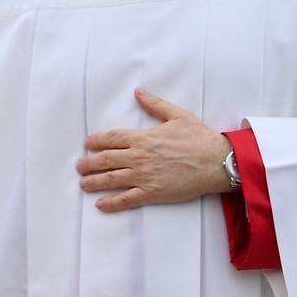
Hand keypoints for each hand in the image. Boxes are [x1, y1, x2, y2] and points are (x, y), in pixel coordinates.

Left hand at [75, 88, 232, 212]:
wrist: (217, 162)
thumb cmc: (199, 138)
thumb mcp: (177, 115)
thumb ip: (155, 104)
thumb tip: (138, 91)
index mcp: (143, 137)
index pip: (111, 138)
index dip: (96, 141)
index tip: (86, 144)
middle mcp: (139, 156)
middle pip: (106, 159)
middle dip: (89, 163)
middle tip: (79, 167)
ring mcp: (144, 176)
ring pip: (112, 179)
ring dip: (94, 182)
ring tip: (83, 184)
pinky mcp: (153, 193)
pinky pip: (127, 199)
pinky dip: (112, 203)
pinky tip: (100, 205)